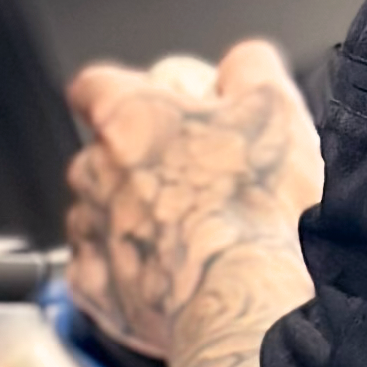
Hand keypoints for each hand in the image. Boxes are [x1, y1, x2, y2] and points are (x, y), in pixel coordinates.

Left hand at [64, 37, 323, 358]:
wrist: (245, 303)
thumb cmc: (257, 209)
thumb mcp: (276, 110)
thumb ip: (251, 69)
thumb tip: (243, 62)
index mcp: (130, 118)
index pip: (96, 86)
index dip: (123, 94)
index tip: (150, 109)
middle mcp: (94, 171)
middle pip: (102, 153)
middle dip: (140, 163)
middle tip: (198, 182)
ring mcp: (90, 232)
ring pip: (99, 212)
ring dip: (133, 218)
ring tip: (191, 237)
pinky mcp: (94, 289)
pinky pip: (100, 270)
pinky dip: (128, 271)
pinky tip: (170, 277)